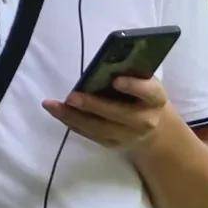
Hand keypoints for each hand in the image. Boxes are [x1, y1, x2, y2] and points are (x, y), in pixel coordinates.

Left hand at [46, 71, 181, 153]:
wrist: (154, 129)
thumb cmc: (143, 96)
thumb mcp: (145, 82)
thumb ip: (130, 73)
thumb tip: (104, 62)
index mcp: (156, 99)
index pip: (148, 92)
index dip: (133, 86)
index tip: (116, 80)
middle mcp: (145, 121)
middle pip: (118, 114)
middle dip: (93, 105)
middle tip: (72, 97)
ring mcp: (128, 136)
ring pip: (99, 128)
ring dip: (73, 117)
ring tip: (52, 105)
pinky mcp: (113, 145)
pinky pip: (90, 135)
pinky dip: (72, 123)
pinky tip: (58, 113)